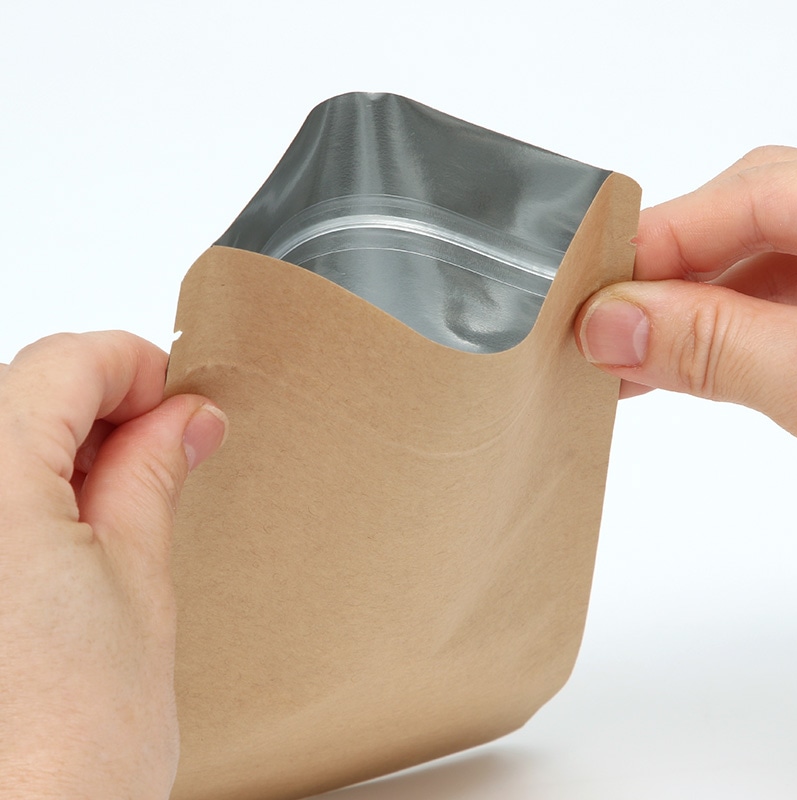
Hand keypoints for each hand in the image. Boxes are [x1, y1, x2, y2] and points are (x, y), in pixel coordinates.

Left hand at [0, 332, 226, 798]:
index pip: (66, 364)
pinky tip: (67, 535)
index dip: (136, 368)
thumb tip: (184, 420)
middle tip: (168, 452)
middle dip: (105, 410)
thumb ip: (153, 476)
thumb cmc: (68, 760)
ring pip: (1, 438)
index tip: (179, 402)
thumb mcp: (140, 585)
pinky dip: (28, 491)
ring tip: (122, 503)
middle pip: (24, 393)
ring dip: (64, 450)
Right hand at [574, 146, 796, 434]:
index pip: (741, 190)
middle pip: (744, 214)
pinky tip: (691, 364)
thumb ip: (717, 344)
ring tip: (631, 362)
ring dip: (690, 309)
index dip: (649, 247)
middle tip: (601, 334)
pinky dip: (728, 329)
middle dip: (663, 273)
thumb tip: (610, 324)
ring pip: (761, 261)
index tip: (582, 308)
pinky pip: (783, 300)